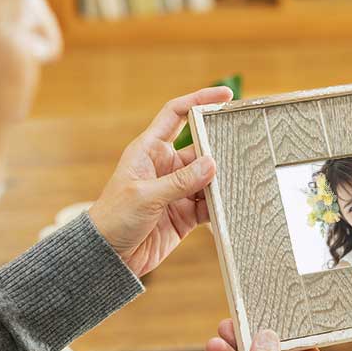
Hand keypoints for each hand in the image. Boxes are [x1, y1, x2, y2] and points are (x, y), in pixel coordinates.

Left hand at [88, 87, 233, 276]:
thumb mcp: (145, 196)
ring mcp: (177, 191)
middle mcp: (165, 167)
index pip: (176, 114)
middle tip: (243, 147)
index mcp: (149, 150)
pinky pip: (209, 205)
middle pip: (201, 148)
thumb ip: (180, 181)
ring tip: (241, 180)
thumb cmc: (114, 218)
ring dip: (222, 181)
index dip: (199, 100)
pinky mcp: (185, 214)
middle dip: (220, 149)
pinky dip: (220, 205)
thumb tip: (212, 164)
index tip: (225, 94)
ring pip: (208, 178)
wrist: (108, 256)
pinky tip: (231, 205)